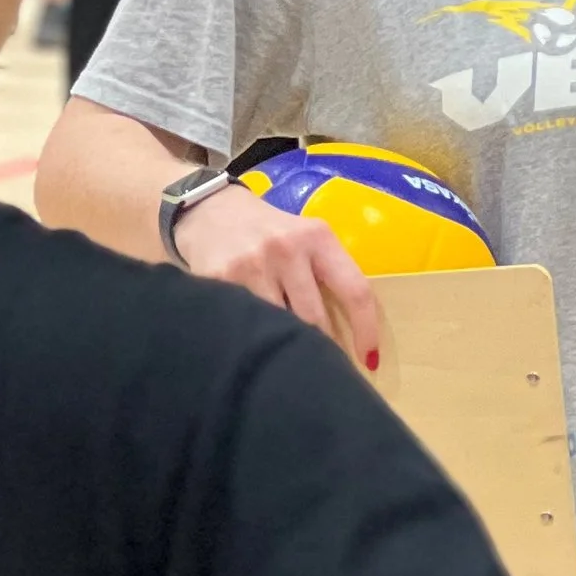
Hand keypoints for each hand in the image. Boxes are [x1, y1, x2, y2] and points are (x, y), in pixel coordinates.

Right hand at [174, 182, 379, 370]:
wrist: (207, 209)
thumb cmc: (267, 231)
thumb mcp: (303, 238)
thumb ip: (325, 273)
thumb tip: (349, 333)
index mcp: (317, 237)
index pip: (354, 290)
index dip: (366, 331)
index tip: (368, 360)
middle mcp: (286, 250)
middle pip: (315, 320)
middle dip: (320, 349)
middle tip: (321, 366)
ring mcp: (252, 266)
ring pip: (279, 328)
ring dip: (284, 349)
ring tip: (285, 357)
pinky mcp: (220, 282)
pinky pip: (247, 325)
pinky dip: (254, 340)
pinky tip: (252, 343)